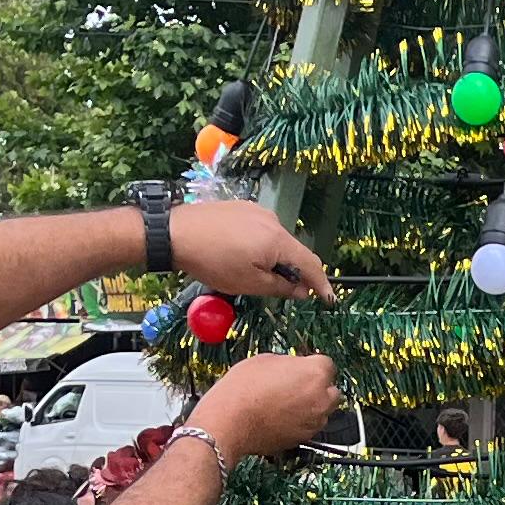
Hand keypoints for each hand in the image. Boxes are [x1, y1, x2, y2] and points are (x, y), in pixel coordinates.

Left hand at [170, 202, 338, 301]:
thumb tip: (302, 290)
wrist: (175, 233)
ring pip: (275, 239)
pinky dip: (260, 245)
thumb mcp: (249, 283)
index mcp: (278, 240)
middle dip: (293, 271)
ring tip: (253, 272)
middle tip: (286, 291)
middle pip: (293, 250)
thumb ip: (280, 287)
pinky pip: (260, 229)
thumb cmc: (212, 261)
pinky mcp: (241, 207)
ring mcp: (256, 210)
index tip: (328, 297)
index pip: (310, 263)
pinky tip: (240, 254)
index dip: (321, 283)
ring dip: (273, 257)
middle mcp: (273, 220)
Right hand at [191, 352, 340, 463]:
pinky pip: (308, 426)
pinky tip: (280, 416)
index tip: (302, 367)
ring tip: (285, 402)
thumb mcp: (266, 360)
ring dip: (311, 406)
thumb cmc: (243, 390)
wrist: (229, 422)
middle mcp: (322, 399)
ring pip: (322, 411)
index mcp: (315, 373)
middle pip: (331, 390)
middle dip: (318, 387)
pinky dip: (300, 422)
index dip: (312, 366)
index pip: (327, 365)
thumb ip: (290, 364)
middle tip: (296, 385)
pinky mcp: (304, 438)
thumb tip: (295, 368)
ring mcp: (314, 421)